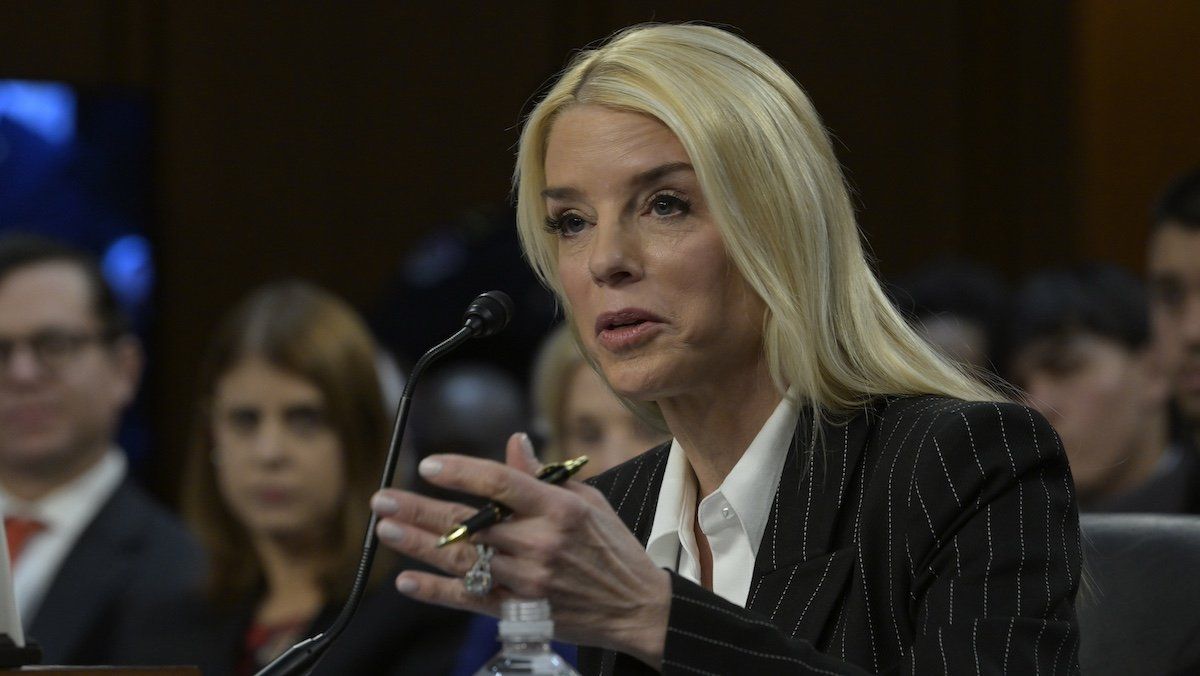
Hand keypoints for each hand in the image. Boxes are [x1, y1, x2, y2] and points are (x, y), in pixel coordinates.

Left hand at [371, 433, 669, 667]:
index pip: (501, 483)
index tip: (429, 464)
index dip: (461, 472)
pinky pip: (470, 599)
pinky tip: (406, 581)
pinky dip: (435, 592)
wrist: (636, 606)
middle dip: (421, 509)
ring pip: (462, 560)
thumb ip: (544, 475)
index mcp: (559, 509)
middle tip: (384, 499)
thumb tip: (514, 443)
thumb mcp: (588, 499)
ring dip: (419, 545)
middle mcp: (540, 543)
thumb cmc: (612, 548)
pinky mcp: (521, 610)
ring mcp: (528, 580)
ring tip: (386, 530)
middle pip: (470, 523)